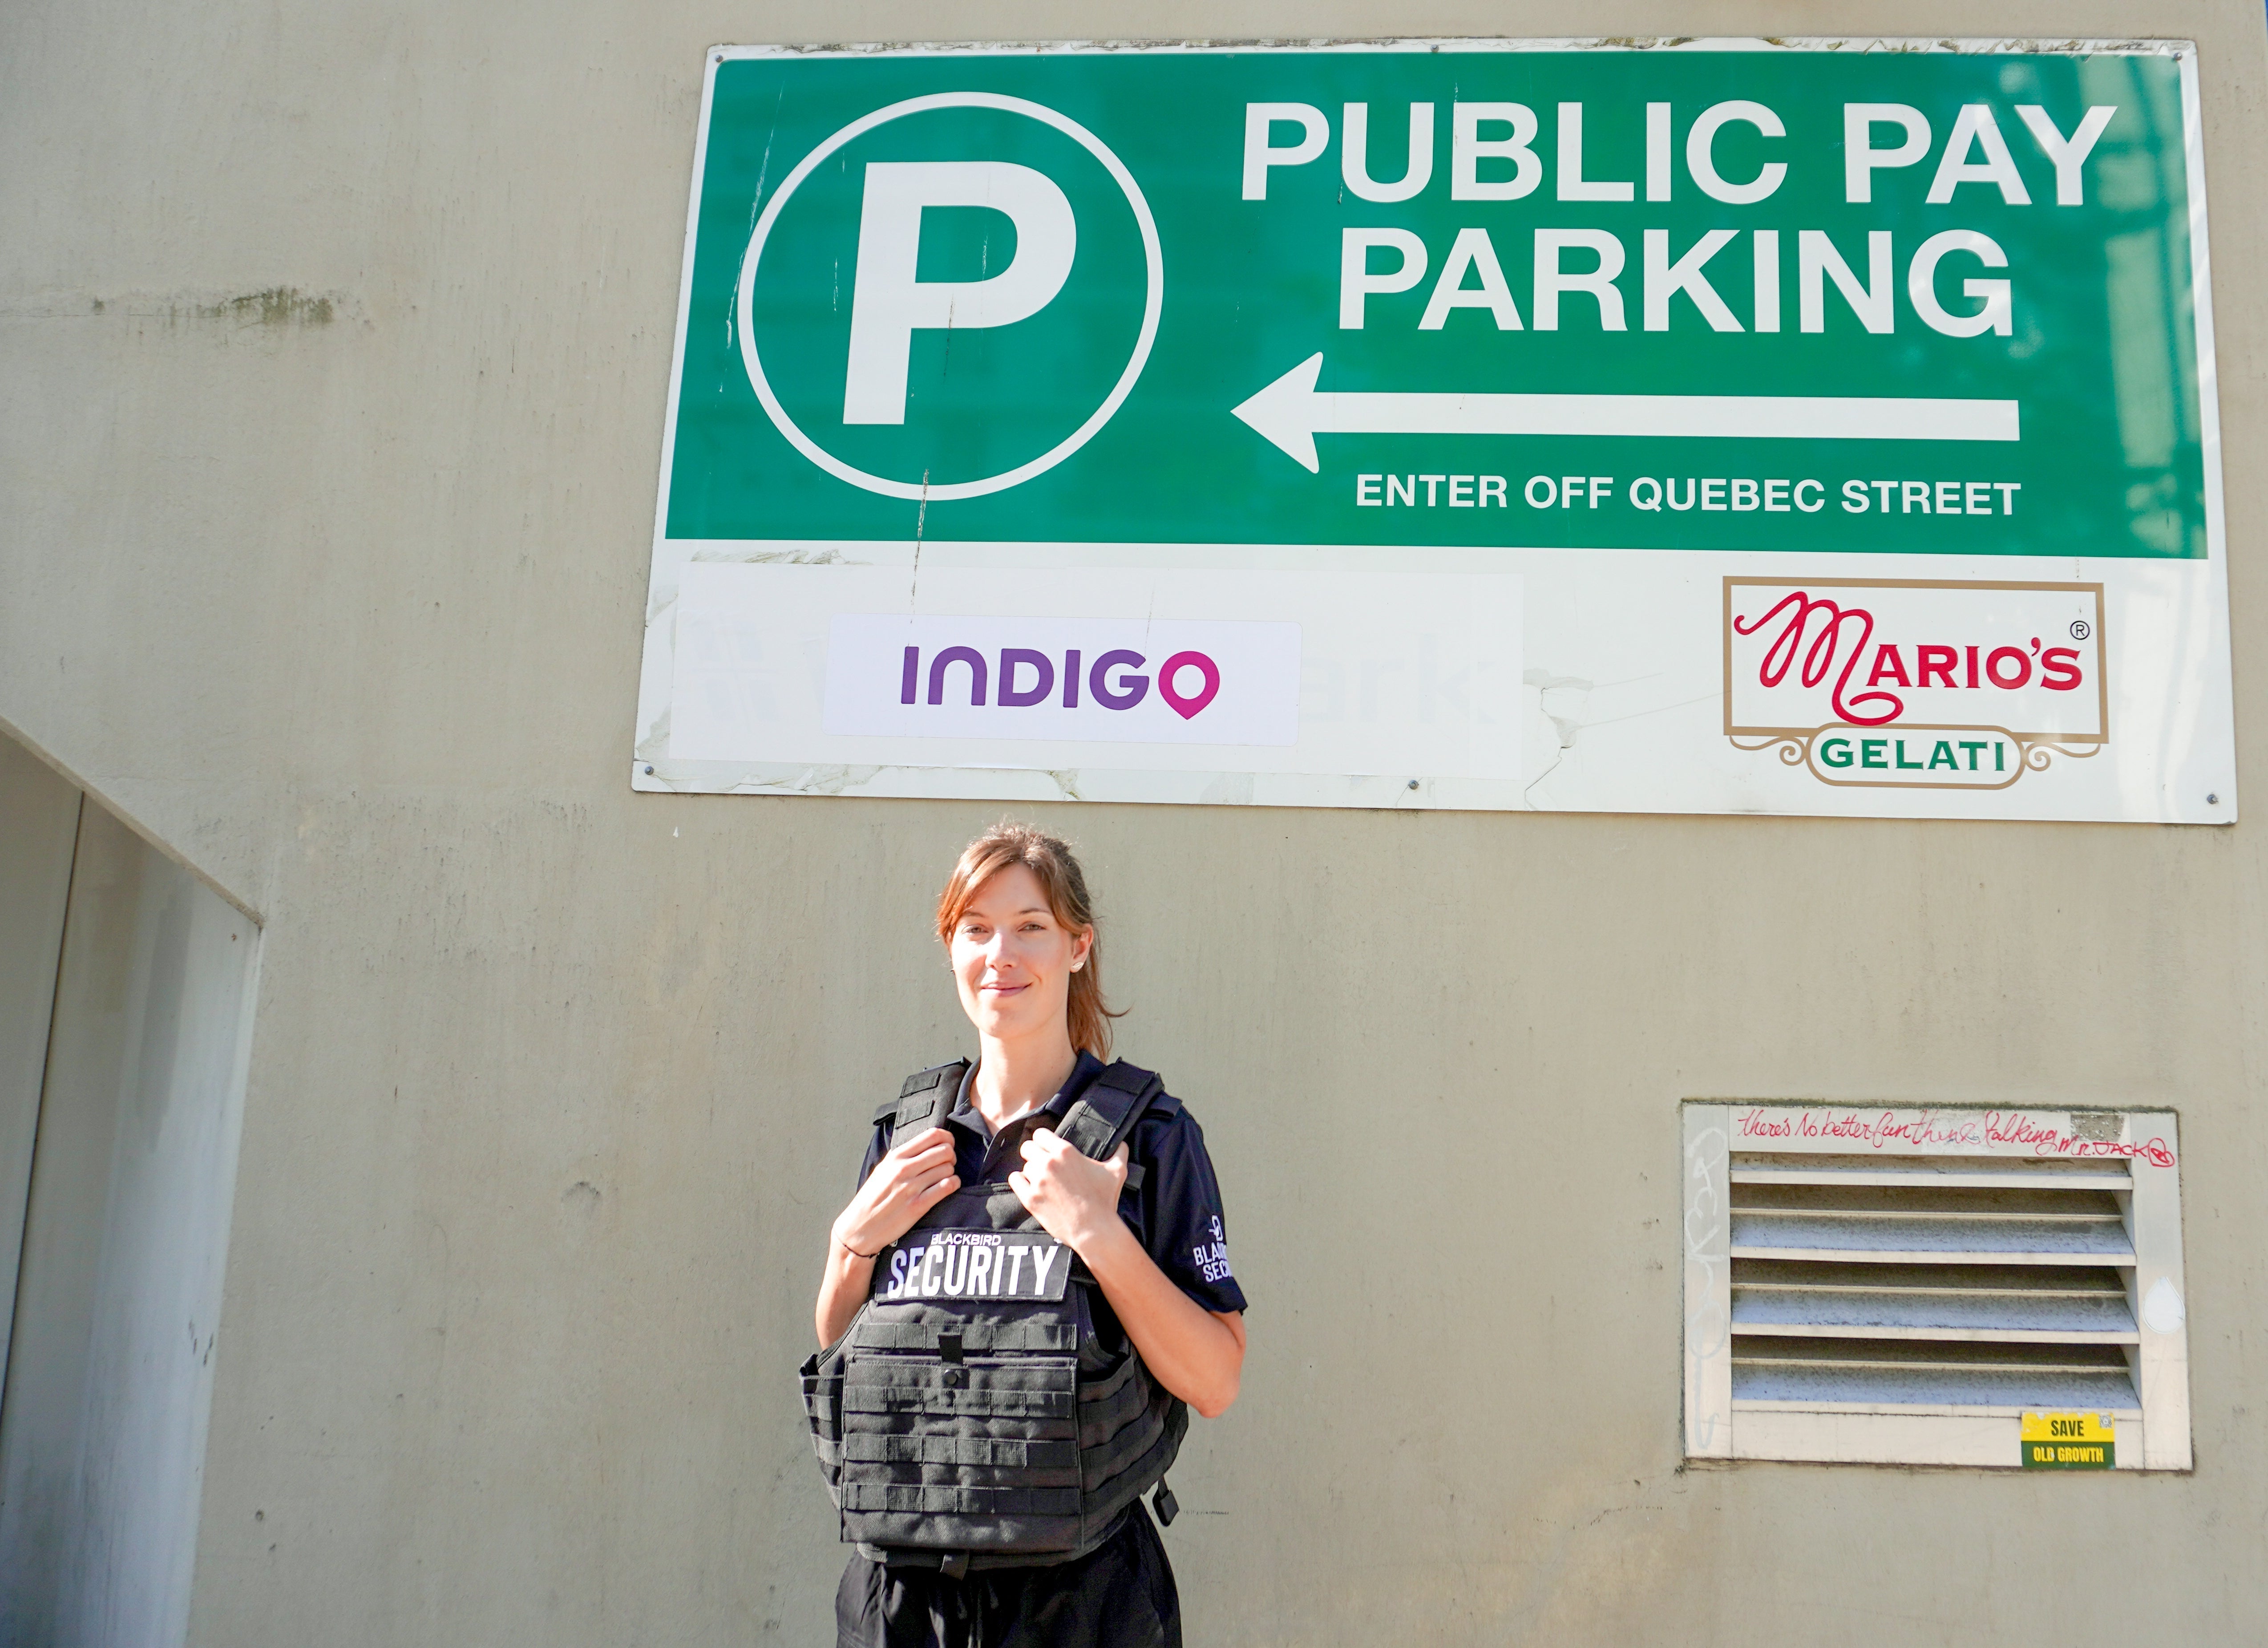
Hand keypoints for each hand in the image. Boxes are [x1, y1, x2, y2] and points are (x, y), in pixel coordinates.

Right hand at [832, 1128, 958, 1258]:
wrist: (860, 1227)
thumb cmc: (871, 1198)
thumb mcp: (882, 1169)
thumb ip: (901, 1156)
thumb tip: (921, 1145)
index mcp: (896, 1157)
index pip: (932, 1135)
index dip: (947, 1138)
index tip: (948, 1145)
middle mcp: (904, 1168)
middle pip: (945, 1150)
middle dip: (951, 1156)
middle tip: (948, 1164)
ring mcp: (911, 1187)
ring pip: (948, 1168)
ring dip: (951, 1172)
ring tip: (945, 1178)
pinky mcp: (918, 1205)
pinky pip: (947, 1187)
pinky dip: (953, 1184)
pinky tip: (949, 1186)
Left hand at [1007, 1130, 1129, 1257]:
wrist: (1094, 1230)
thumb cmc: (1105, 1200)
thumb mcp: (1117, 1172)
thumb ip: (1120, 1153)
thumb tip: (1123, 1144)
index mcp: (1065, 1151)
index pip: (1040, 1134)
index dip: (1043, 1140)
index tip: (1047, 1147)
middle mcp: (1048, 1163)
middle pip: (1028, 1147)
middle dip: (1034, 1153)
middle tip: (1042, 1163)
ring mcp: (1038, 1181)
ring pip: (1024, 1166)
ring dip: (1031, 1171)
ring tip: (1041, 1179)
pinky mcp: (1030, 1198)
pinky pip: (1015, 1180)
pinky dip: (1019, 1181)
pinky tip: (1027, 1185)